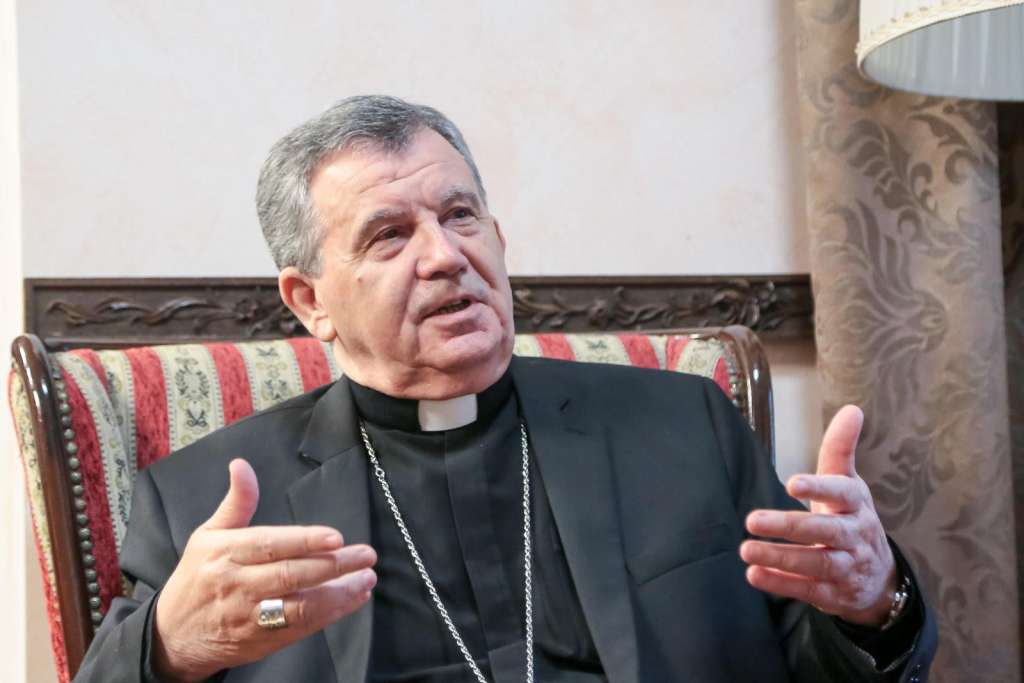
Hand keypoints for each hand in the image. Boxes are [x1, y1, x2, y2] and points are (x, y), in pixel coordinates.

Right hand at [152, 459, 377, 681]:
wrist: (172, 637)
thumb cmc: (196, 578)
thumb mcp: (207, 536)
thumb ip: (236, 502)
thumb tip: (242, 465)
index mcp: (224, 553)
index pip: (270, 544)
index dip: (304, 541)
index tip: (336, 536)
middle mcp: (237, 584)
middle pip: (290, 575)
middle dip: (333, 565)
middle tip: (365, 555)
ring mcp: (249, 616)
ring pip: (300, 606)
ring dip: (338, 593)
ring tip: (366, 578)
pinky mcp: (261, 641)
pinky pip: (301, 628)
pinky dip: (331, 614)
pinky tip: (352, 599)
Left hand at [740, 405, 897, 626]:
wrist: (878, 578)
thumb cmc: (851, 518)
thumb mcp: (848, 483)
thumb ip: (841, 449)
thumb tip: (853, 409)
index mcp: (856, 504)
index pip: (842, 493)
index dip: (819, 487)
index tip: (792, 482)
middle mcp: (854, 535)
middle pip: (825, 530)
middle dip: (788, 526)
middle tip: (752, 520)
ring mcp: (846, 567)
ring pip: (816, 563)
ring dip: (780, 557)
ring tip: (746, 550)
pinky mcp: (834, 593)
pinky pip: (808, 589)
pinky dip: (781, 583)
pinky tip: (755, 575)